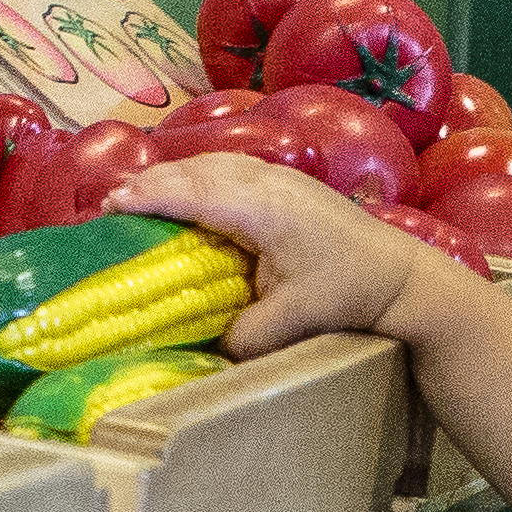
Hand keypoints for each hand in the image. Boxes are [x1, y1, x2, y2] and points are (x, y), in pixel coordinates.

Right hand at [108, 146, 464, 361]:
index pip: (194, 193)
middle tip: (108, 204)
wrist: (403, 276)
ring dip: (173, 176)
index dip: (150, 197)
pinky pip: (231, 167)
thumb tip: (207, 348)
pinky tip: (185, 187)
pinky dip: (200, 174)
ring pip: (213, 163)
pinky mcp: (290, 184)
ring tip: (136, 194)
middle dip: (151, 184)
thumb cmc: (351, 294)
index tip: (111, 205)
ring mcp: (281, 178)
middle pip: (197, 171)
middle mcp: (269, 183)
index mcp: (264, 209)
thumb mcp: (295, 322)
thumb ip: (245, 336)